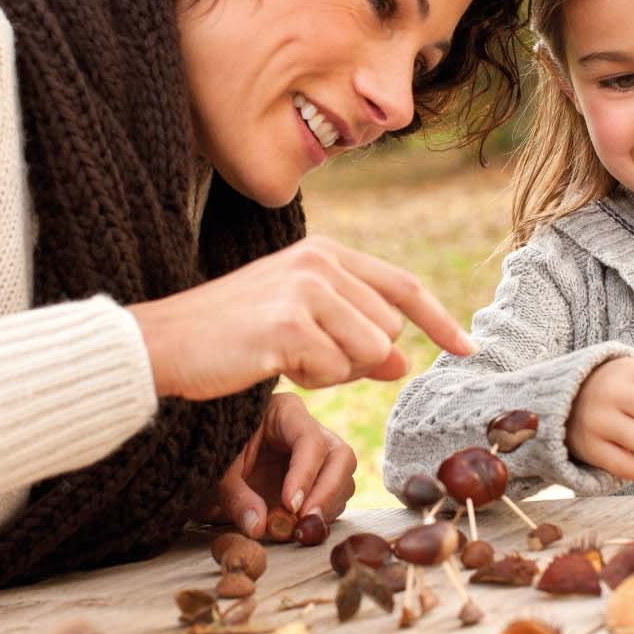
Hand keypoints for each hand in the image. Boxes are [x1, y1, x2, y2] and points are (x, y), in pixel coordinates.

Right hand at [132, 235, 473, 399]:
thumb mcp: (300, 325)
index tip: (468, 348)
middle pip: (387, 330)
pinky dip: (308, 380)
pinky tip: (271, 363)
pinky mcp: (290, 323)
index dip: (439, 320)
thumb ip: (353, 334)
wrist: (166, 342)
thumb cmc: (230, 335)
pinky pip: (333, 371)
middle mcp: (320, 262)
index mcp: (324, 253)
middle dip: (356, 359)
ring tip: (284, 356)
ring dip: (332, 371)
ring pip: (367, 353)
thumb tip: (403, 361)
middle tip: (300, 355)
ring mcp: (306, 289)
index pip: (402, 286)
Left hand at [205, 392, 356, 536]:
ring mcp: (320, 455)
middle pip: (341, 456)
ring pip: (344, 478)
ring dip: (327, 507)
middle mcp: (311, 430)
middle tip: (304, 520)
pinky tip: (300, 527)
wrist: (217, 456)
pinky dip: (323, 516)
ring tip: (297, 529)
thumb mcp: (220, 471)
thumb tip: (258, 528)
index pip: (310, 439)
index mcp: (286, 412)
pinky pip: (336, 497)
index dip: (305, 473)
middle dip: (327, 491)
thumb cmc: (219, 452)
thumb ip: (236, 497)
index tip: (290, 505)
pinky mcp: (320, 479)